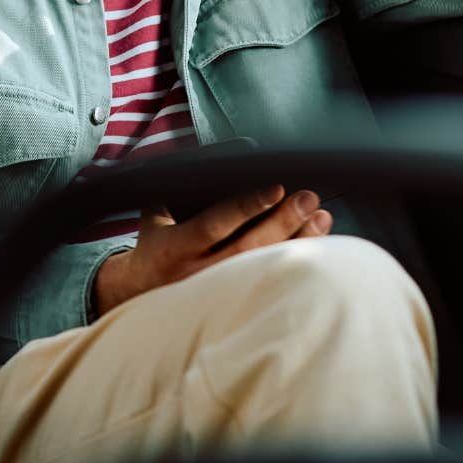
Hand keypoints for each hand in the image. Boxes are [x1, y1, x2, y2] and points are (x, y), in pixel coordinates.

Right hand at [92, 186, 330, 315]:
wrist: (142, 294)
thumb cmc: (156, 245)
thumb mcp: (155, 215)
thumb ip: (175, 190)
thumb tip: (207, 159)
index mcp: (175, 247)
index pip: (214, 225)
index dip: (246, 207)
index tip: (276, 187)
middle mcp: (197, 273)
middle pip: (248, 249)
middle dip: (283, 222)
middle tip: (308, 198)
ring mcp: (218, 293)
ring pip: (264, 269)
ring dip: (296, 242)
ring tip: (320, 217)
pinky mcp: (235, 303)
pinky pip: (272, 282)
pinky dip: (295, 260)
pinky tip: (314, 242)